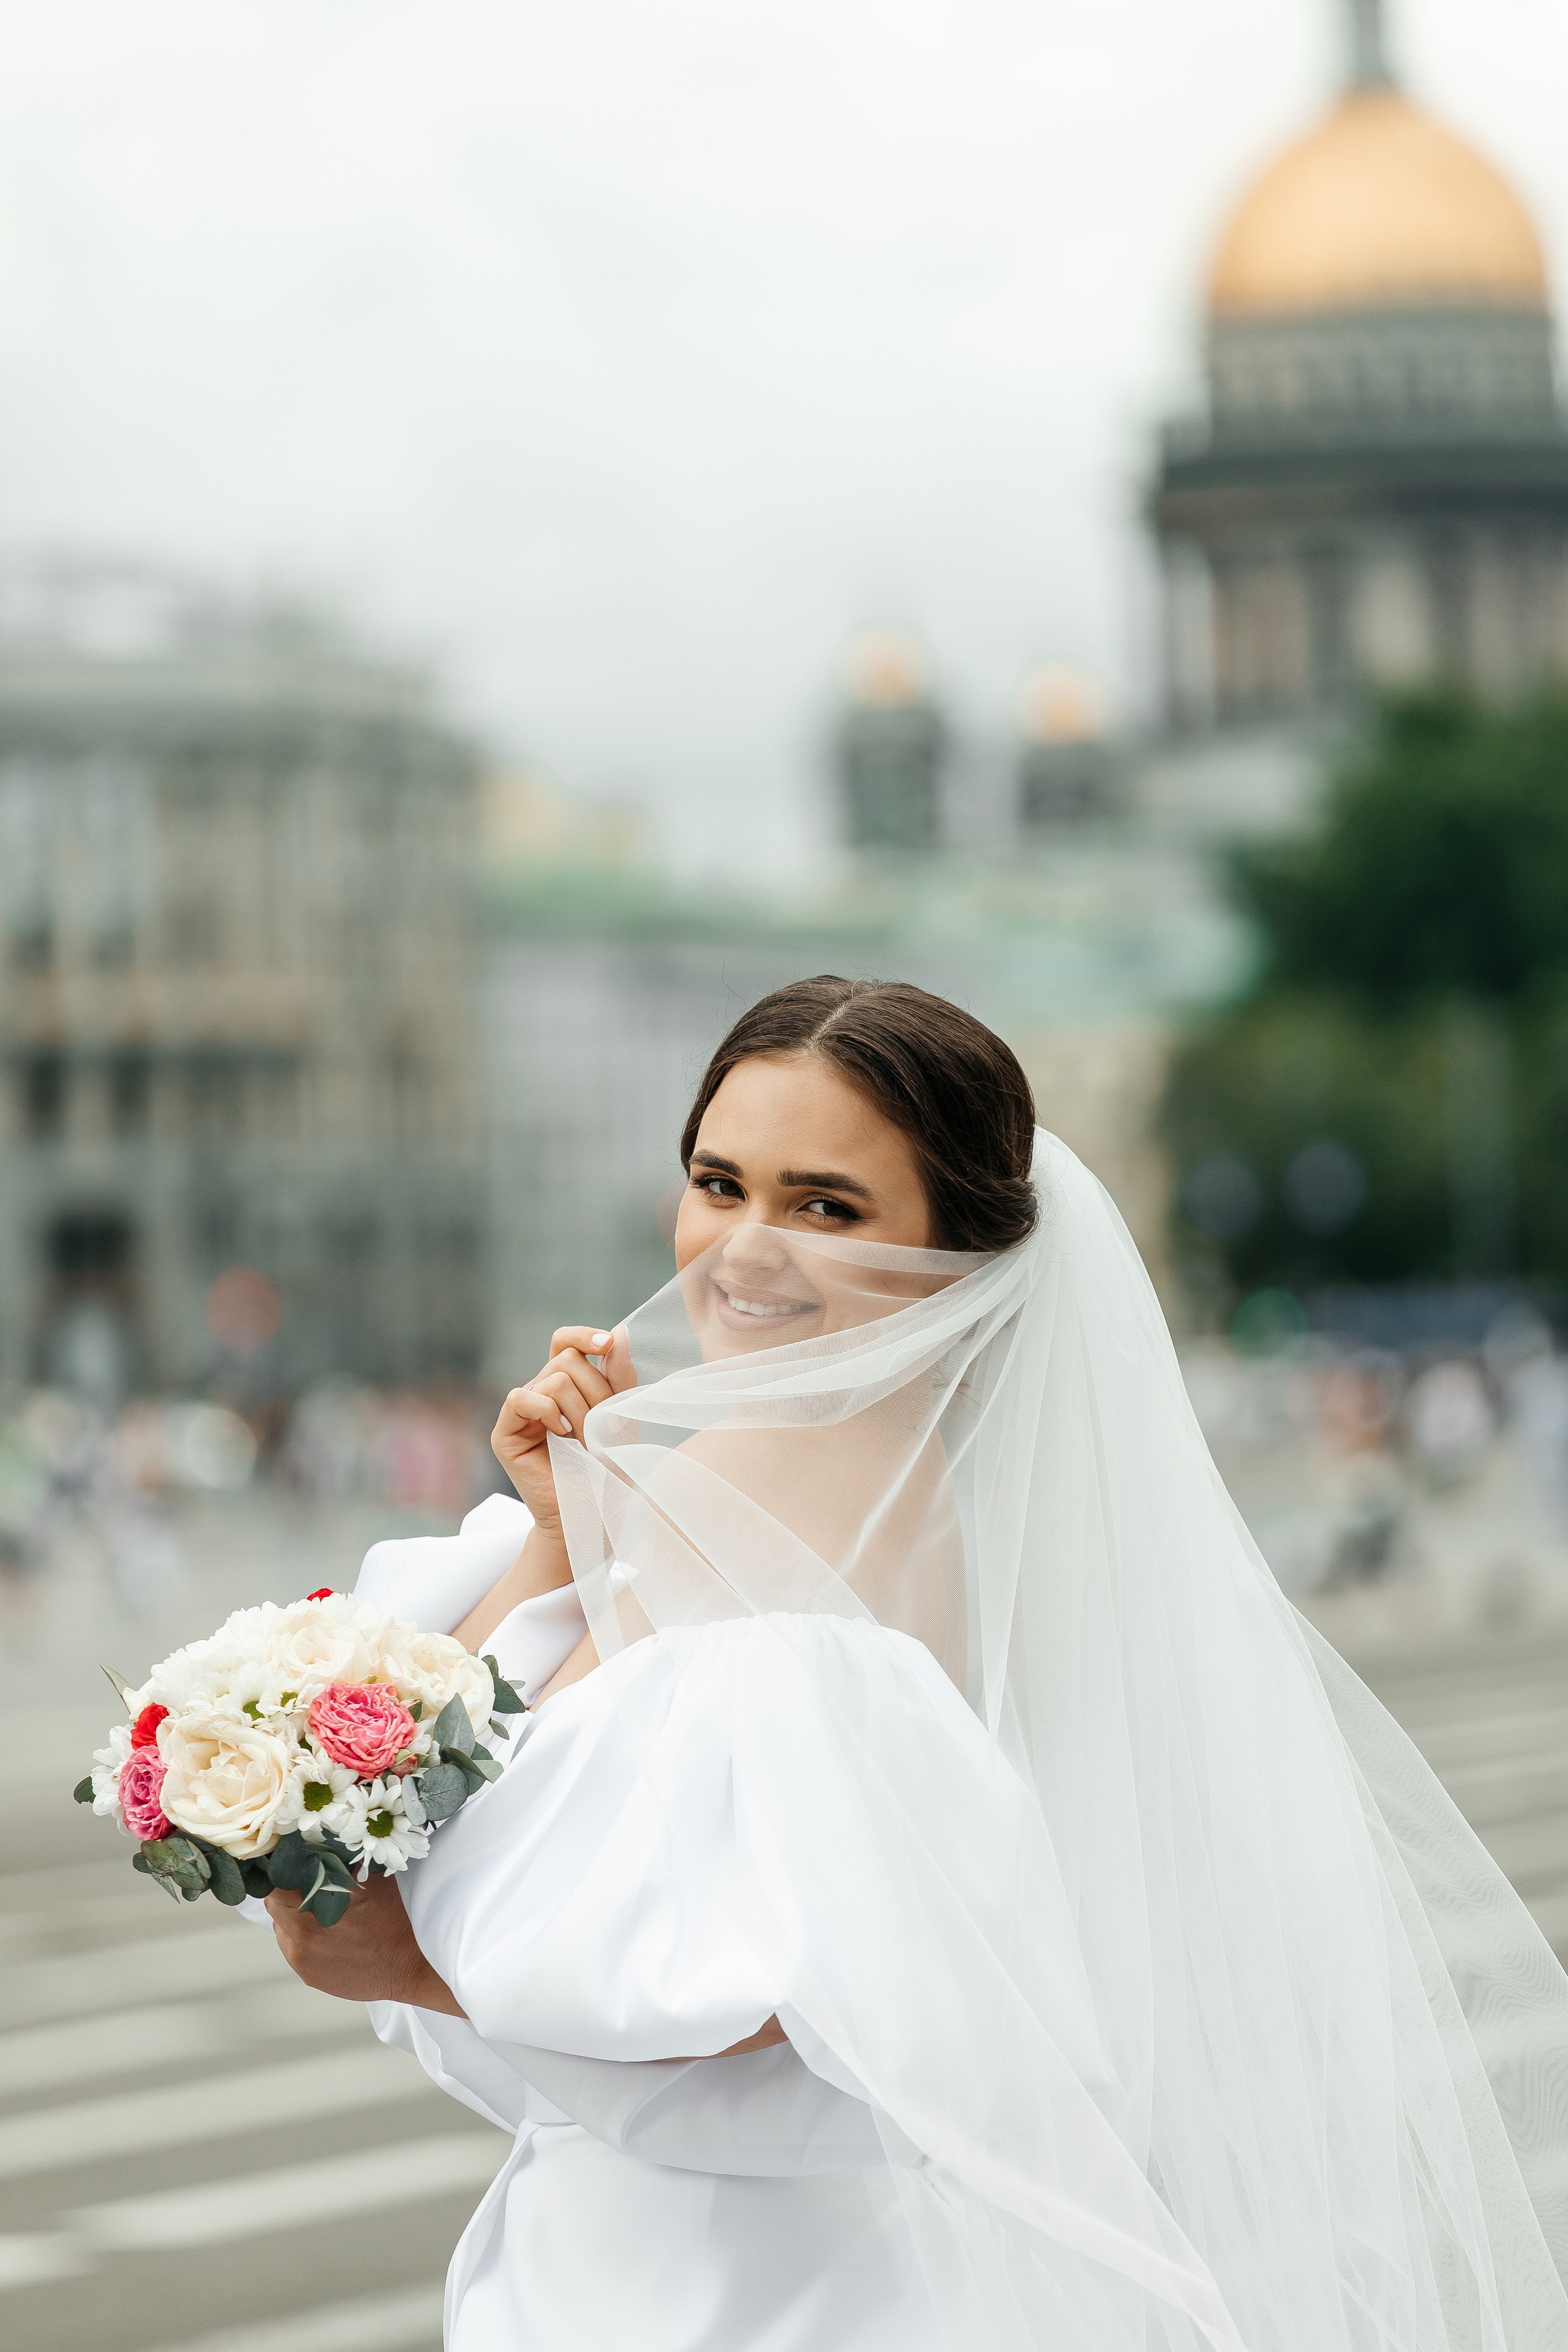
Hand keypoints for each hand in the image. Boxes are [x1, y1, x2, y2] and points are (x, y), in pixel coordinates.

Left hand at [265, 1871, 464, 2015]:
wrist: (410, 1964)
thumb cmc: (395, 1917)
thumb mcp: (372, 1878)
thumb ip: (340, 1861)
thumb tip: (318, 1839)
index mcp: (321, 1899)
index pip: (277, 1877)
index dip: (278, 1865)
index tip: (285, 1859)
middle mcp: (306, 1929)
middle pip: (274, 1901)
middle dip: (284, 1888)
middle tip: (301, 1881)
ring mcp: (304, 1954)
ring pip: (281, 1925)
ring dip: (291, 1913)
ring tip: (316, 1908)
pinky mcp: (307, 1972)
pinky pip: (291, 1946)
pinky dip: (300, 1935)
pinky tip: (323, 1931)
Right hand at [491, 1324, 635, 1536]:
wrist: (595, 1513)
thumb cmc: (609, 1469)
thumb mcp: (622, 1415)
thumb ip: (620, 1375)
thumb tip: (619, 1331)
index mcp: (567, 1386)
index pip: (565, 1342)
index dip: (583, 1335)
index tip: (607, 1343)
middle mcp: (541, 1393)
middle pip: (567, 1360)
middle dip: (595, 1391)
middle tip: (600, 1429)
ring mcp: (521, 1413)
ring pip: (553, 1379)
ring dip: (580, 1411)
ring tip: (584, 1442)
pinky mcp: (505, 1433)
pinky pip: (521, 1398)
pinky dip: (547, 1412)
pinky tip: (561, 1435)